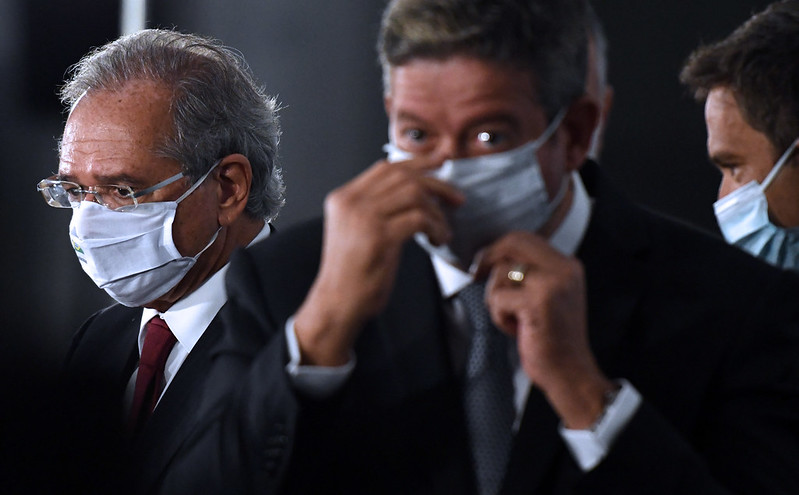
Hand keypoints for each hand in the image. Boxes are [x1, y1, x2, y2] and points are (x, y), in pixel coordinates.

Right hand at [294, 156, 463, 365]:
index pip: (386, 167)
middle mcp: (351, 202)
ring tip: (442, 231)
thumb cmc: (351, 274)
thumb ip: (374, 208)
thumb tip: (414, 192)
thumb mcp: (355, 231)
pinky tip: (438, 241)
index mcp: (343, 198)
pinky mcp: (379, 236)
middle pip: (403, 176)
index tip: (440, 164)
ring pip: (415, 194)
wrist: (337, 304)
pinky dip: (436, 228)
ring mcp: (364, 217)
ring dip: (437, 212)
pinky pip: (420, 219)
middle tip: (456, 198)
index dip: (418, 163)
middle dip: (437, 184)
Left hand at [474, 231, 614, 428]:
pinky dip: (499, 316)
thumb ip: (532, 272)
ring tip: (514, 318)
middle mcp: (564, 270)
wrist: (570, 372)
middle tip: (477, 274)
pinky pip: (498, 298)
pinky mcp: (537, 302)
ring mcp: (552, 284)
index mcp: (568, 265)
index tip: (484, 262)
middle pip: (513, 243)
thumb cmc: (553, 338)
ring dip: (497, 298)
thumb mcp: (550, 296)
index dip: (498, 247)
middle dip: (489, 258)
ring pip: (502, 272)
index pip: (525, 237)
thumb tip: (495, 256)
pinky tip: (516, 329)